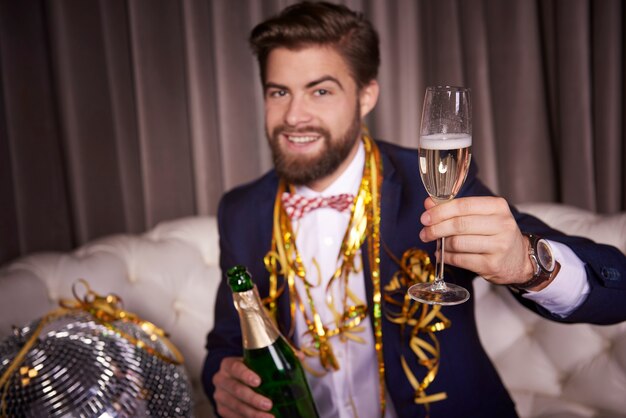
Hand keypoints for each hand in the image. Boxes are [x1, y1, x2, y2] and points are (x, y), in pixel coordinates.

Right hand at [212, 357, 273, 417]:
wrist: (236, 381)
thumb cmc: (252, 369)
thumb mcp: (258, 361)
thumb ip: (276, 358)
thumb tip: (300, 358)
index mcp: (228, 365)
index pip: (235, 368)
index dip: (245, 375)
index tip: (258, 382)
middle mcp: (221, 380)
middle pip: (235, 389)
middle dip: (253, 399)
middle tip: (268, 404)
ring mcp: (220, 396)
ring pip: (235, 406)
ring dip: (253, 414)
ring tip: (269, 417)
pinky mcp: (222, 409)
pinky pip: (234, 417)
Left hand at [419, 196, 534, 285]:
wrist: (519, 260)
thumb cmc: (496, 233)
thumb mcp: (481, 215)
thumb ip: (455, 208)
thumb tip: (428, 204)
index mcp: (498, 207)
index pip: (463, 205)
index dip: (440, 211)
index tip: (425, 217)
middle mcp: (501, 224)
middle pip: (459, 225)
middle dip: (436, 229)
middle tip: (424, 232)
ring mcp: (499, 246)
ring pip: (458, 243)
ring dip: (441, 244)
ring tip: (435, 243)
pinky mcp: (492, 265)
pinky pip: (460, 260)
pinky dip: (446, 257)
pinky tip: (441, 254)